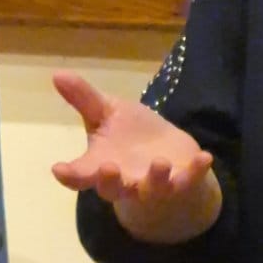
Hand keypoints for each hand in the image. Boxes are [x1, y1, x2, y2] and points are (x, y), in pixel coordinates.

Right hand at [51, 71, 219, 240]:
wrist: (168, 154)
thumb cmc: (130, 137)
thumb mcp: (107, 114)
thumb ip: (85, 99)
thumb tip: (58, 73)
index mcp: (101, 166)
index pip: (80, 175)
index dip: (69, 175)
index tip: (59, 169)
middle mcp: (125, 181)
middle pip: (112, 189)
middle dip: (110, 181)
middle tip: (107, 168)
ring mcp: (154, 185)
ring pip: (152, 189)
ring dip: (155, 178)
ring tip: (160, 162)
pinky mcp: (182, 181)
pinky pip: (189, 180)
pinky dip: (196, 171)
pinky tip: (205, 157)